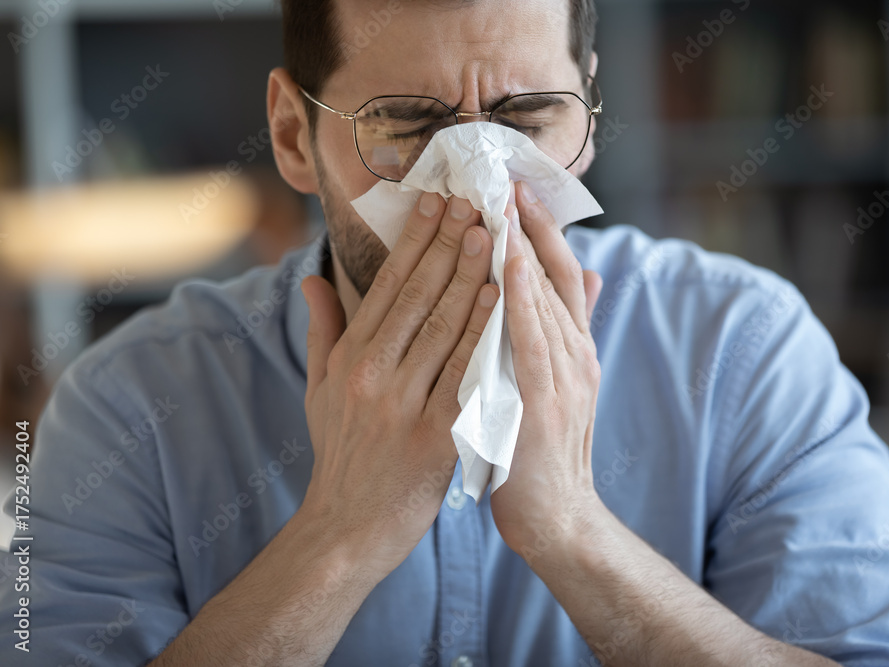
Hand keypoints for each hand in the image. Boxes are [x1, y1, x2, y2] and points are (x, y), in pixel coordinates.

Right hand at [299, 193, 497, 578]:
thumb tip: (314, 277)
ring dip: (471, 277)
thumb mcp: (320, 390)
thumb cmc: (341, 456)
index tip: (436, 202)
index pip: (387, 286)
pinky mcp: (434, 435)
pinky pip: (465, 374)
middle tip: (473, 201)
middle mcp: (374, 374)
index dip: (414, 241)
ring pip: (444, 327)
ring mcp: (404, 404)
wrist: (347, 529)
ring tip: (493, 234)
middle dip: (448, 244)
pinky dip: (484, 335)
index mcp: (351, 358)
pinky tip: (502, 301)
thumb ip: (322, 330)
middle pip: (418, 296)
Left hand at [490, 180, 604, 561]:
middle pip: (553, 277)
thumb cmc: (541, 447)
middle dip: (530, 225)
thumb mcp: (556, 381)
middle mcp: (574, 354)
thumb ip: (562, 330)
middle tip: (505, 177)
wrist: (556, 515)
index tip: (514, 186)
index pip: (555, 273)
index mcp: (569, 346)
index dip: (539, 229)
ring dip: (525, 250)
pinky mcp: (546, 405)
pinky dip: (523, 304)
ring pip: (544, 301)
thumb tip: (584, 274)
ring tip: (505, 204)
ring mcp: (565, 378)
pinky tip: (508, 269)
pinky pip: (532, 345)